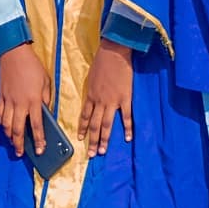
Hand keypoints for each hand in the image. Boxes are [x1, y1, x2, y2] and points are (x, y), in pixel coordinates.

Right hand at [0, 42, 47, 159]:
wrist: (14, 54)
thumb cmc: (33, 66)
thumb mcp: (46, 81)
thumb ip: (46, 98)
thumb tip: (45, 110)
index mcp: (34, 100)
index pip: (37, 125)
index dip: (39, 140)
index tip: (40, 150)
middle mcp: (19, 104)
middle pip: (18, 129)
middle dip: (19, 144)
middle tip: (20, 153)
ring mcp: (8, 101)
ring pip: (6, 124)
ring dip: (8, 136)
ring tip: (12, 142)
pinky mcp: (0, 96)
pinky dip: (1, 122)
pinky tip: (4, 126)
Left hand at [76, 41, 132, 156]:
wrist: (114, 53)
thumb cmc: (102, 62)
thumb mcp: (91, 77)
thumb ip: (92, 90)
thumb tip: (92, 98)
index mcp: (90, 96)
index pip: (84, 116)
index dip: (82, 128)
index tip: (80, 139)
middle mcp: (99, 101)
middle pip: (94, 125)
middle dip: (92, 140)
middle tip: (91, 154)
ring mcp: (112, 101)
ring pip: (107, 124)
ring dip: (105, 139)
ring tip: (103, 151)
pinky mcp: (125, 99)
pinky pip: (126, 117)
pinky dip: (127, 128)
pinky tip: (128, 138)